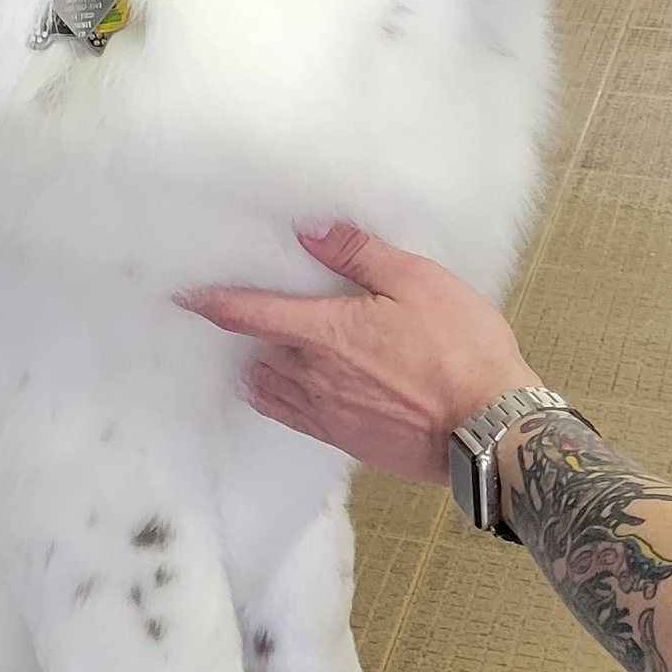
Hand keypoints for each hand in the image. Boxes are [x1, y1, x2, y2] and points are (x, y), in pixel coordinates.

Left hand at [183, 224, 543, 484]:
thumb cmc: (460, 351)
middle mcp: (314, 376)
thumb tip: (311, 231)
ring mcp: (327, 412)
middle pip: (259, 353)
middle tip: (247, 318)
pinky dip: (284, 399)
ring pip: (272, 388)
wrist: (487, 430)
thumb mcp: (417, 282)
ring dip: (265, 369)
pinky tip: (299, 389)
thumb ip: (359, 255)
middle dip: (250, 336)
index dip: (213, 302)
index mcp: (325, 333)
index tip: (184, 295)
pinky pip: (295, 416)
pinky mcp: (345, 440)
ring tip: (269, 352)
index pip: (250, 314)